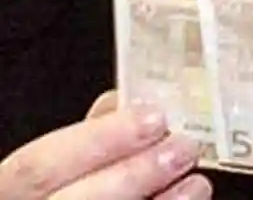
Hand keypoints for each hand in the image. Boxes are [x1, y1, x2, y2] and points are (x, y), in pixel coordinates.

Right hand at [0, 95, 211, 198]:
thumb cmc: (67, 183)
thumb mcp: (64, 156)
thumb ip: (90, 132)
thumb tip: (127, 101)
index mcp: (11, 190)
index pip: (40, 165)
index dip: (99, 140)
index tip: (153, 118)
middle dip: (135, 173)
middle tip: (182, 147)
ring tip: (195, 179)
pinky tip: (188, 198)